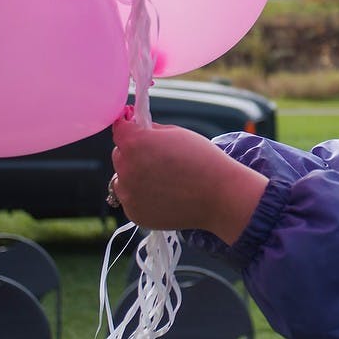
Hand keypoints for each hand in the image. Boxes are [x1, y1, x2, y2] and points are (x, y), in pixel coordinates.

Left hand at [112, 118, 268, 243]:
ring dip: (134, 175)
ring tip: (162, 179)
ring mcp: (129, 194)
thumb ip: (151, 130)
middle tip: (157, 156)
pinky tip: (164, 194)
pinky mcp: (134, 213)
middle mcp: (126, 169)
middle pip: (120, 154)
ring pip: (122, 178)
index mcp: (135, 144)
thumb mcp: (177, 133)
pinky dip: (142, 196)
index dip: (127, 125)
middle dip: (133, 152)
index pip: (119, 129)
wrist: (218, 195)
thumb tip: (137, 129)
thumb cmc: (202, 160)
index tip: (134, 126)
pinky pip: (131, 198)